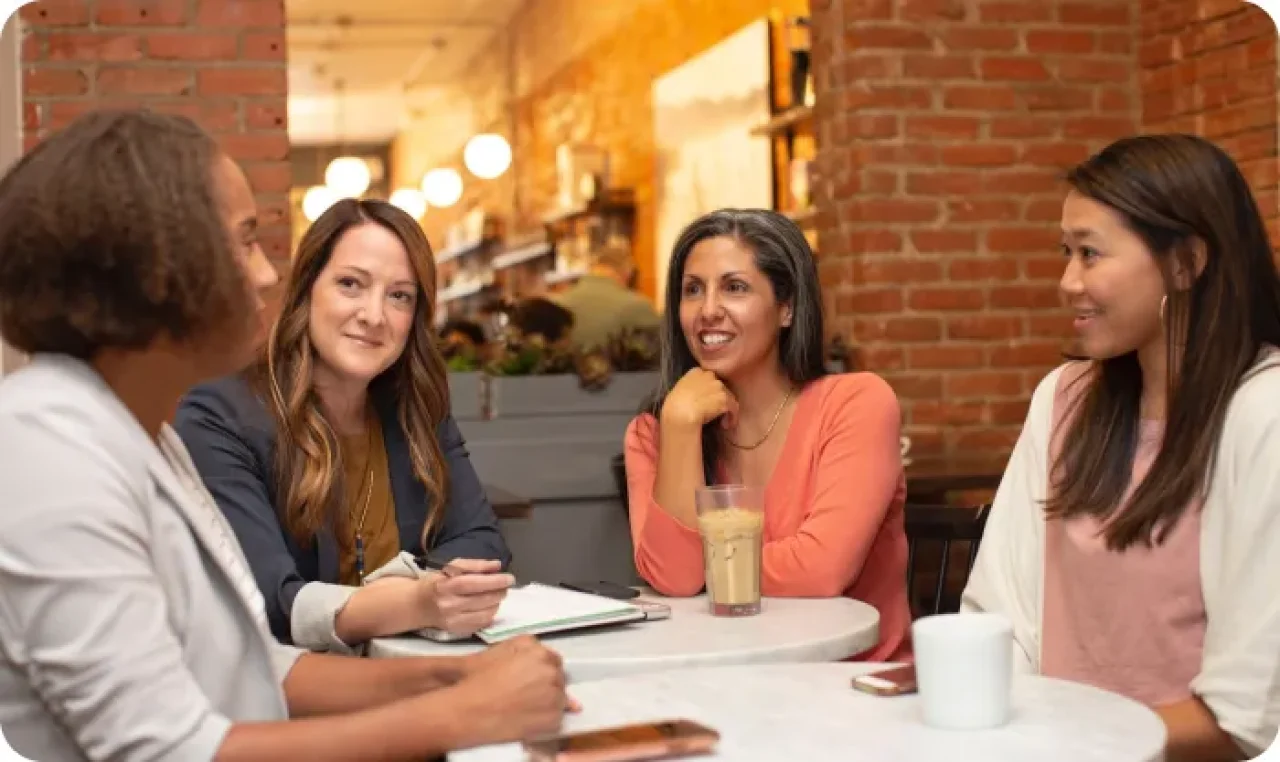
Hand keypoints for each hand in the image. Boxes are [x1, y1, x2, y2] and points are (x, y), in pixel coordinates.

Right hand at [419, 558, 513, 635]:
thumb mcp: (452, 567)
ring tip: (497, 595)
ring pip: (486, 614)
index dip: (494, 581)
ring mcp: (453, 621)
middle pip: (483, 600)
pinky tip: (488, 607)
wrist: (418, 605)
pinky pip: (482, 624)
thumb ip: (475, 565)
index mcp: (446, 586)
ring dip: (497, 603)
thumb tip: (498, 566)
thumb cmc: (438, 582)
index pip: (474, 584)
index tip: (509, 578)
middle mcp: (449, 605)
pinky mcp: (457, 631)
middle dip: (500, 592)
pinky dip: (490, 614)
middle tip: (506, 586)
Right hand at [454, 638, 572, 744]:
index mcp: (537, 651)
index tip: (531, 680)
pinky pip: (557, 718)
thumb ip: (525, 651)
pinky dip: (546, 721)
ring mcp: (554, 694)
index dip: (541, 671)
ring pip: (560, 699)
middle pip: (558, 678)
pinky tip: (526, 719)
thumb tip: (545, 660)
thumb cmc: (478, 682)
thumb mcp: (498, 652)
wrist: (470, 711)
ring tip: (522, 708)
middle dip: (546, 686)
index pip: (552, 660)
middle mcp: (550, 669)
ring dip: (547, 703)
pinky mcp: (554, 718)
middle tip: (524, 695)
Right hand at [660, 368, 738, 428]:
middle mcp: (709, 375)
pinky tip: (725, 425)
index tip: (708, 400)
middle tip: (715, 411)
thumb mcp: (679, 390)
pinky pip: (733, 408)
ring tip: (722, 421)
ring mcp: (718, 386)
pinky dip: (731, 417)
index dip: (710, 390)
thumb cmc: (674, 405)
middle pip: (720, 386)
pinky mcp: (724, 398)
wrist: (679, 414)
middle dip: (719, 398)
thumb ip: (690, 387)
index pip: (708, 378)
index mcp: (696, 372)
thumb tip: (696, 395)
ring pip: (728, 397)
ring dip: (726, 409)